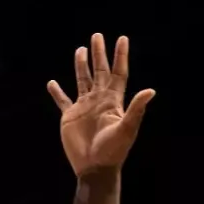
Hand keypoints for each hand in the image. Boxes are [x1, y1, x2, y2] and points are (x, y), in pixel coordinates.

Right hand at [47, 33, 154, 176]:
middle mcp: (99, 100)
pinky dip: (57, 92)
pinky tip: (52, 83)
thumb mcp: (127, 128)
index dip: (120, 56)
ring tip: (80, 50)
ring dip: (80, 66)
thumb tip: (151, 90)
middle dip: (99, 54)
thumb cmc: (113, 151)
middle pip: (99, 71)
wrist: (95, 168)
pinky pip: (62, 100)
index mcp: (113, 101)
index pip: (118, 73)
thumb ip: (136, 109)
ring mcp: (84, 107)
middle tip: (97, 35)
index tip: (122, 38)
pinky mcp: (69, 117)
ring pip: (82, 80)